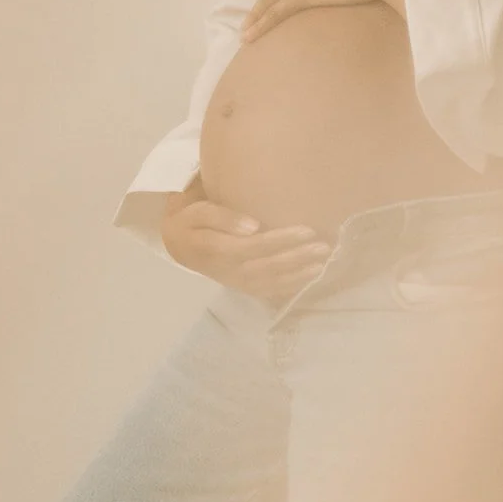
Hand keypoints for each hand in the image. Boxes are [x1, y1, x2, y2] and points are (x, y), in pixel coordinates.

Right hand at [161, 184, 332, 299]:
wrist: (179, 244)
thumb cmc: (193, 220)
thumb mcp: (199, 211)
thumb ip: (223, 217)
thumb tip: (253, 226)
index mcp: (214, 248)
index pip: (250, 246)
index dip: (278, 240)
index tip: (306, 230)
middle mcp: (226, 270)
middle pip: (264, 266)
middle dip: (296, 258)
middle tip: (323, 246)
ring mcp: (235, 281)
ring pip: (269, 281)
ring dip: (297, 274)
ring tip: (322, 263)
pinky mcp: (242, 287)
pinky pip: (267, 291)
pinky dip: (290, 286)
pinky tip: (309, 277)